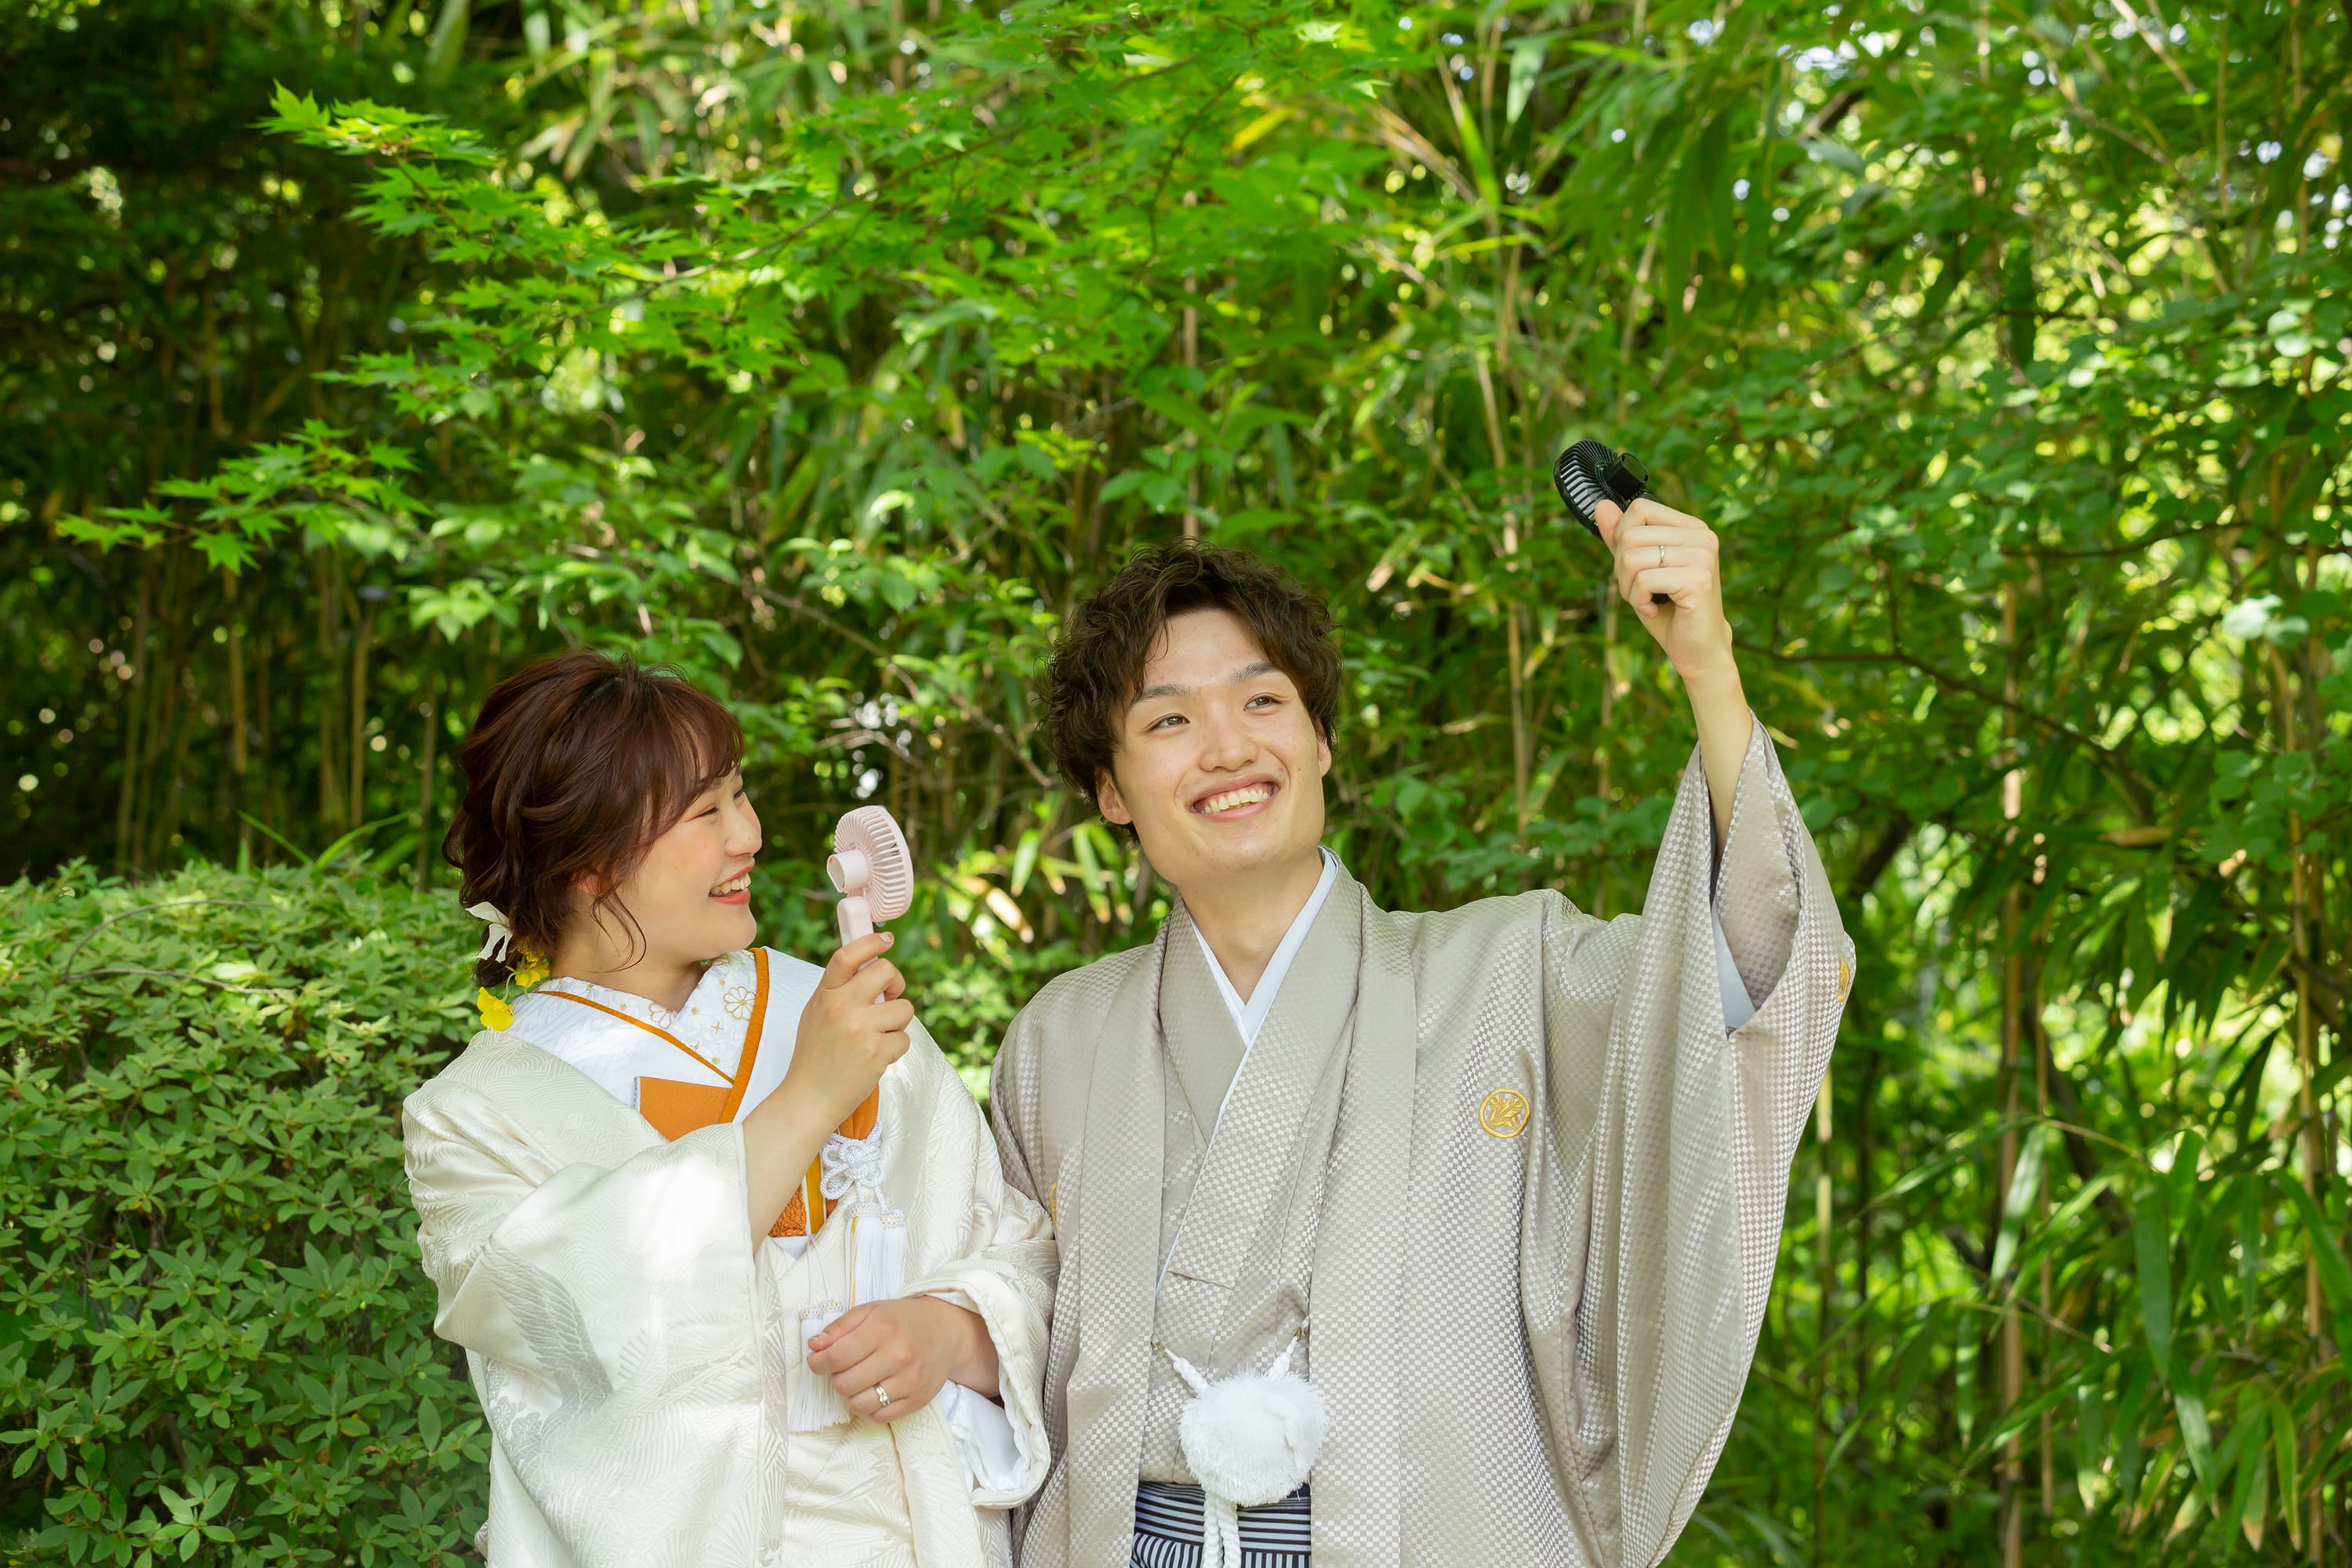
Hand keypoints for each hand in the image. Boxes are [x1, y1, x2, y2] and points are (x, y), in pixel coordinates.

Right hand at [784, 932, 913, 1129]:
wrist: (810, 1098)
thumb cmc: (815, 1056)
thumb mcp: (817, 1014)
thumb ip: (839, 990)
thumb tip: (871, 966)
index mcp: (825, 995)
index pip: (847, 956)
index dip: (870, 942)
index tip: (886, 939)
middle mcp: (842, 1007)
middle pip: (886, 972)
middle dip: (896, 984)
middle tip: (890, 998)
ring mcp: (860, 1029)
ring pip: (904, 1008)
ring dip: (897, 1023)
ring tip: (876, 1037)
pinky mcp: (876, 1052)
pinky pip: (904, 1038)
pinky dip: (895, 1048)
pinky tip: (875, 1058)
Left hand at [807, 1297, 1000, 1420]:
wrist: (947, 1332)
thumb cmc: (903, 1320)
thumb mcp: (871, 1311)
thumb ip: (839, 1328)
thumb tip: (814, 1346)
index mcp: (883, 1329)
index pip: (836, 1357)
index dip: (818, 1363)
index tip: (818, 1361)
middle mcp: (898, 1356)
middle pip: (844, 1384)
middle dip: (836, 1378)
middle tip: (844, 1368)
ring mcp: (909, 1381)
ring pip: (859, 1404)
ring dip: (852, 1394)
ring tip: (859, 1380)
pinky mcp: (917, 1400)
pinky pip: (879, 1416)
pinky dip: (870, 1407)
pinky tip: (875, 1391)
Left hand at [1594, 497, 1736, 682]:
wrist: (1697, 649)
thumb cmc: (1668, 609)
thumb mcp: (1637, 570)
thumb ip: (1621, 538)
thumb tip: (1601, 505)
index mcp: (1690, 527)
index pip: (1640, 508)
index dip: (1622, 538)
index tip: (1633, 565)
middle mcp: (1701, 536)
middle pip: (1631, 535)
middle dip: (1621, 569)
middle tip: (1639, 590)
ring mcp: (1702, 555)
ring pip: (1632, 557)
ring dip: (1628, 587)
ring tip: (1647, 600)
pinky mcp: (1698, 578)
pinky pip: (1643, 580)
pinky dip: (1638, 601)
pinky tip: (1655, 609)